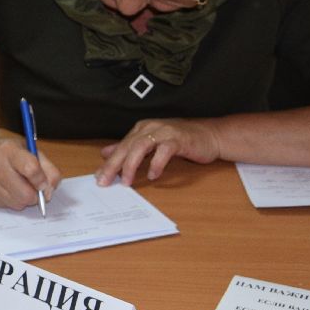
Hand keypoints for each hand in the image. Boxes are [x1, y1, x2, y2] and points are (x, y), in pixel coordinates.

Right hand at [0, 136, 61, 209]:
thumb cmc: (11, 154)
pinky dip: (15, 201)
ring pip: (19, 203)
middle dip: (36, 195)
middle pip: (26, 194)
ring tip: (21, 187)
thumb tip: (49, 191)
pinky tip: (10, 190)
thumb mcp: (31, 151)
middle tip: (35, 188)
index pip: (31, 169)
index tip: (44, 183)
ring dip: (26, 199)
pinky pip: (10, 207)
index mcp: (10, 150)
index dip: (42, 180)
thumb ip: (48, 168)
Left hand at [97, 118, 220, 185]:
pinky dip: (156, 164)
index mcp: (142, 128)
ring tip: (126, 181)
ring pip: (141, 146)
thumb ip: (130, 148)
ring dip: (131, 165)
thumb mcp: (151, 143)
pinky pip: (164, 151)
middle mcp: (151, 128)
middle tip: (105, 181)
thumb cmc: (181, 141)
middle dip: (114, 165)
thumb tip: (105, 153)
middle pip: (127, 146)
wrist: (211, 135)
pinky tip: (152, 175)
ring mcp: (165, 132)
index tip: (99, 177)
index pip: (121, 146)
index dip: (109, 162)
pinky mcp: (180, 140)